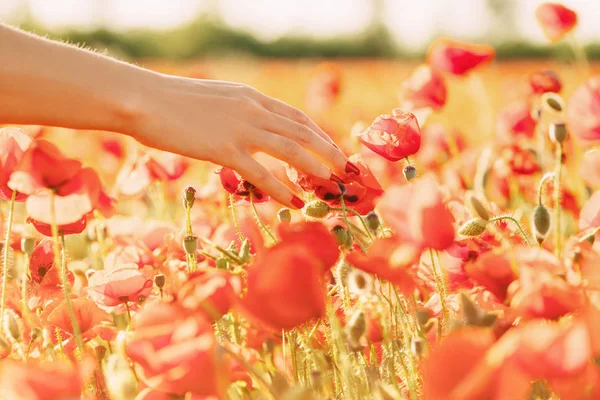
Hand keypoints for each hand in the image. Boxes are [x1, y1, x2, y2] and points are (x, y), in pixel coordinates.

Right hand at [133, 75, 355, 208]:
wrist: (143, 99)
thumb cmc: (173, 102)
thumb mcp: (215, 99)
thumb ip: (238, 111)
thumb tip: (252, 127)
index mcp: (251, 97)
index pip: (296, 116)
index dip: (319, 134)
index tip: (333, 148)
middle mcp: (253, 109)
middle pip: (302, 132)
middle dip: (329, 151)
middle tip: (346, 169)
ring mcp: (240, 129)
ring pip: (290, 150)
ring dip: (315, 168)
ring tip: (332, 185)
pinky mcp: (224, 149)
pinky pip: (260, 173)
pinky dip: (281, 190)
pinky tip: (293, 203)